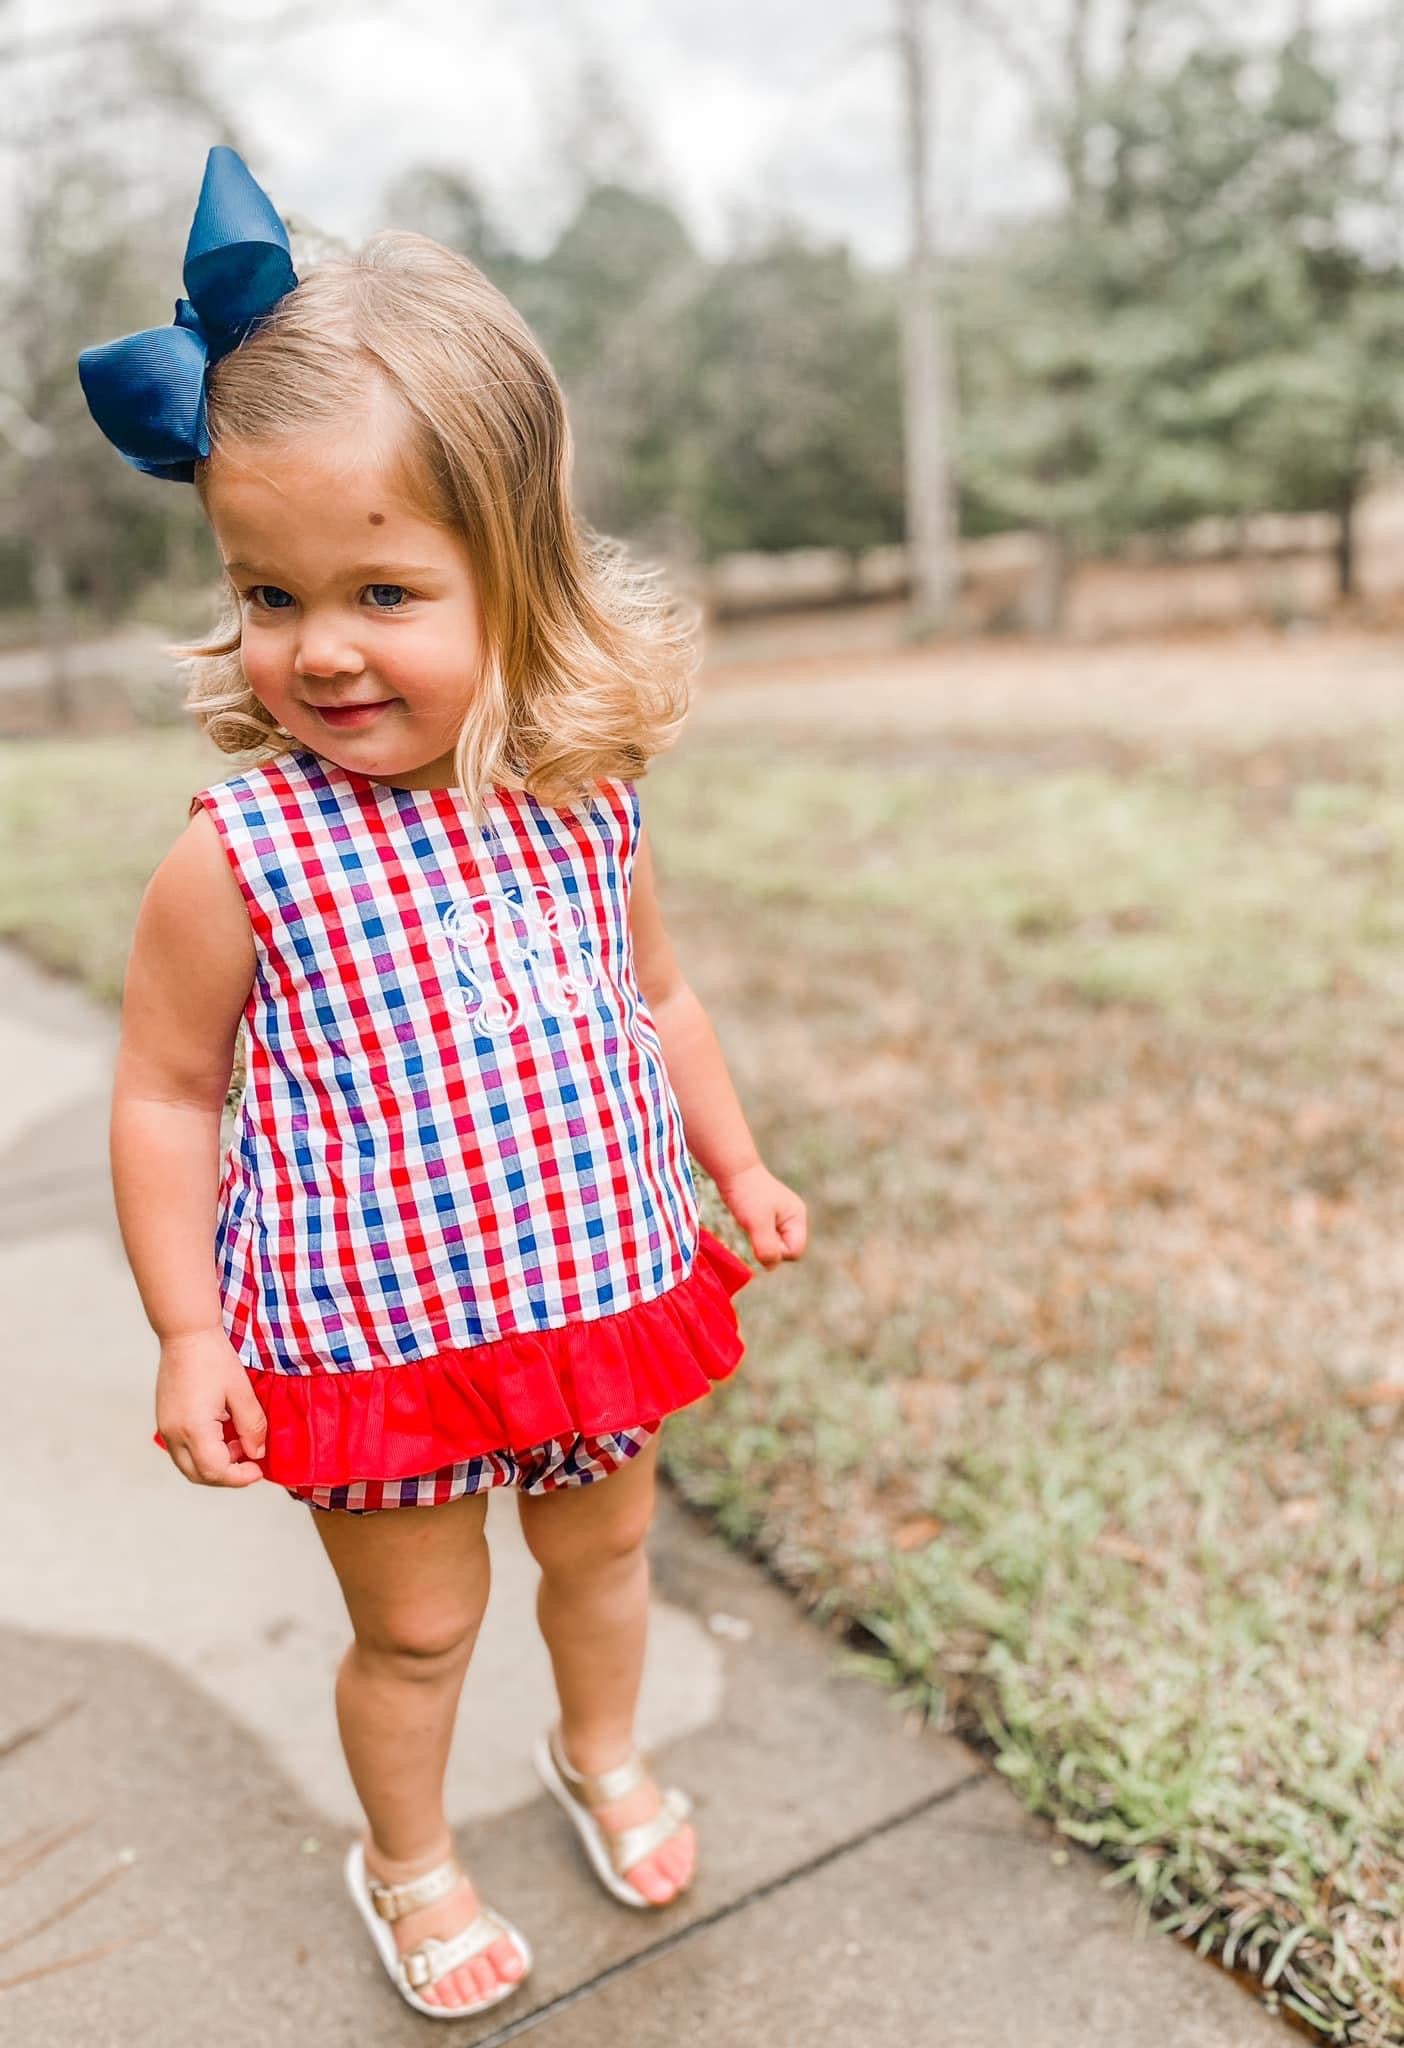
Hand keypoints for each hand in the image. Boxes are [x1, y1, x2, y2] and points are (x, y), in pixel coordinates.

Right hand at [155, 1327, 267, 1487]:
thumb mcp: (241, 1392)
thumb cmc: (213, 1357)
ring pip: (188, 1465)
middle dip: (227, 1475)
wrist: (186, 1334)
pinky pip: (182, 1449)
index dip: (239, 1477)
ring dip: (215, 1463)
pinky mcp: (164, 1421)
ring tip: (239, 1441)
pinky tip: (223, 1433)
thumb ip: (252, 1426)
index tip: (258, 1470)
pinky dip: (203, 1451)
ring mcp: (165, 1428)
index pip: (215, 1471)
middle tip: (250, 1461)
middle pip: (199, 1475)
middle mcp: (173, 1433)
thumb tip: (257, 1453)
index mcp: (193, 1428)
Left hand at [715, 1162, 807, 1270]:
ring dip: (760, 1241)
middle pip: (786, 1250)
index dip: (777, 1251)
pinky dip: (755, 1235)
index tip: (761, 1235)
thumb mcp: (757, 1224)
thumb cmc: (748, 1195)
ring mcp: (781, 1219)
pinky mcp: (768, 1218)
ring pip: (774, 1245)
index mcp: (797, 1218)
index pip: (794, 1252)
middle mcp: (793, 1219)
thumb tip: (771, 1267)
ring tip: (750, 1222)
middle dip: (769, 1246)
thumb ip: (767, 1247)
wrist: (733, 1171)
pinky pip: (765, 1238)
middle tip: (754, 1228)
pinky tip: (748, 1221)